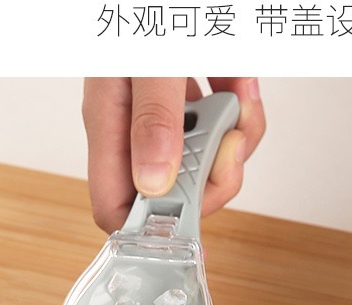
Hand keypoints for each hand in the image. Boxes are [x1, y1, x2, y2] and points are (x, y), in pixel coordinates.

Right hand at [82, 77, 264, 233]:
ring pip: (206, 164)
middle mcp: (134, 127)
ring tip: (238, 96)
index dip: (153, 232)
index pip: (116, 209)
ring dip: (235, 137)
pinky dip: (241, 111)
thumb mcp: (148, 63)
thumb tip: (154, 182)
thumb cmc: (146, 11)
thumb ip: (153, 118)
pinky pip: (224, 129)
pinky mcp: (191, 98)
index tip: (193, 234)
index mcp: (110, 124)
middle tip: (228, 140)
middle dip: (214, 175)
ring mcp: (164, 115)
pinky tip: (238, 81)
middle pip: (175, 194)